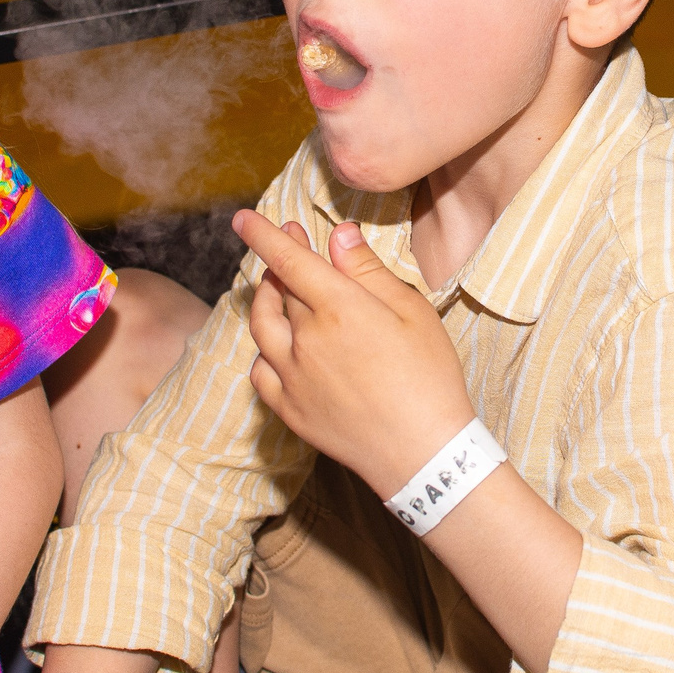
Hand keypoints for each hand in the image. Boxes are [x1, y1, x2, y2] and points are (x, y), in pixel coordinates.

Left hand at [231, 212, 472, 492]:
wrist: (424, 454)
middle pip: (281, 289)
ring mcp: (294, 377)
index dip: (263, 235)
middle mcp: (306, 339)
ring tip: (275, 287)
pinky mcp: (291, 410)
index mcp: (338, 308)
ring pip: (263, 328)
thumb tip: (338, 234)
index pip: (288, 260)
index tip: (244, 218)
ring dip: (264, 300)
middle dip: (281, 261)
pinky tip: (277, 345)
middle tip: (292, 243)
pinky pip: (261, 372)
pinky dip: (264, 351)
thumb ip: (368, 271)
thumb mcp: (411, 312)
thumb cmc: (429, 378)